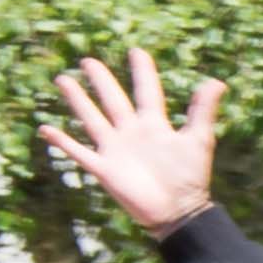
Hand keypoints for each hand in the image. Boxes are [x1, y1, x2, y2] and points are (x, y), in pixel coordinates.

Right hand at [42, 50, 226, 235]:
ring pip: (92, 118)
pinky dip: (62, 141)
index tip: (136, 51)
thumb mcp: (198, 140)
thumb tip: (217, 82)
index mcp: (154, 125)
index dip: (143, 73)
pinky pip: (79, 152)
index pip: (147, 92)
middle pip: (113, 100)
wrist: (178, 211)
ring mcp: (115, 149)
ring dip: (78, 100)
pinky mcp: (104, 168)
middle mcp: (131, 132)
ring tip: (63, 80)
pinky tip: (45, 128)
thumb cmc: (190, 177)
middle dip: (101, 81)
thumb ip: (203, 111)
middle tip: (88, 61)